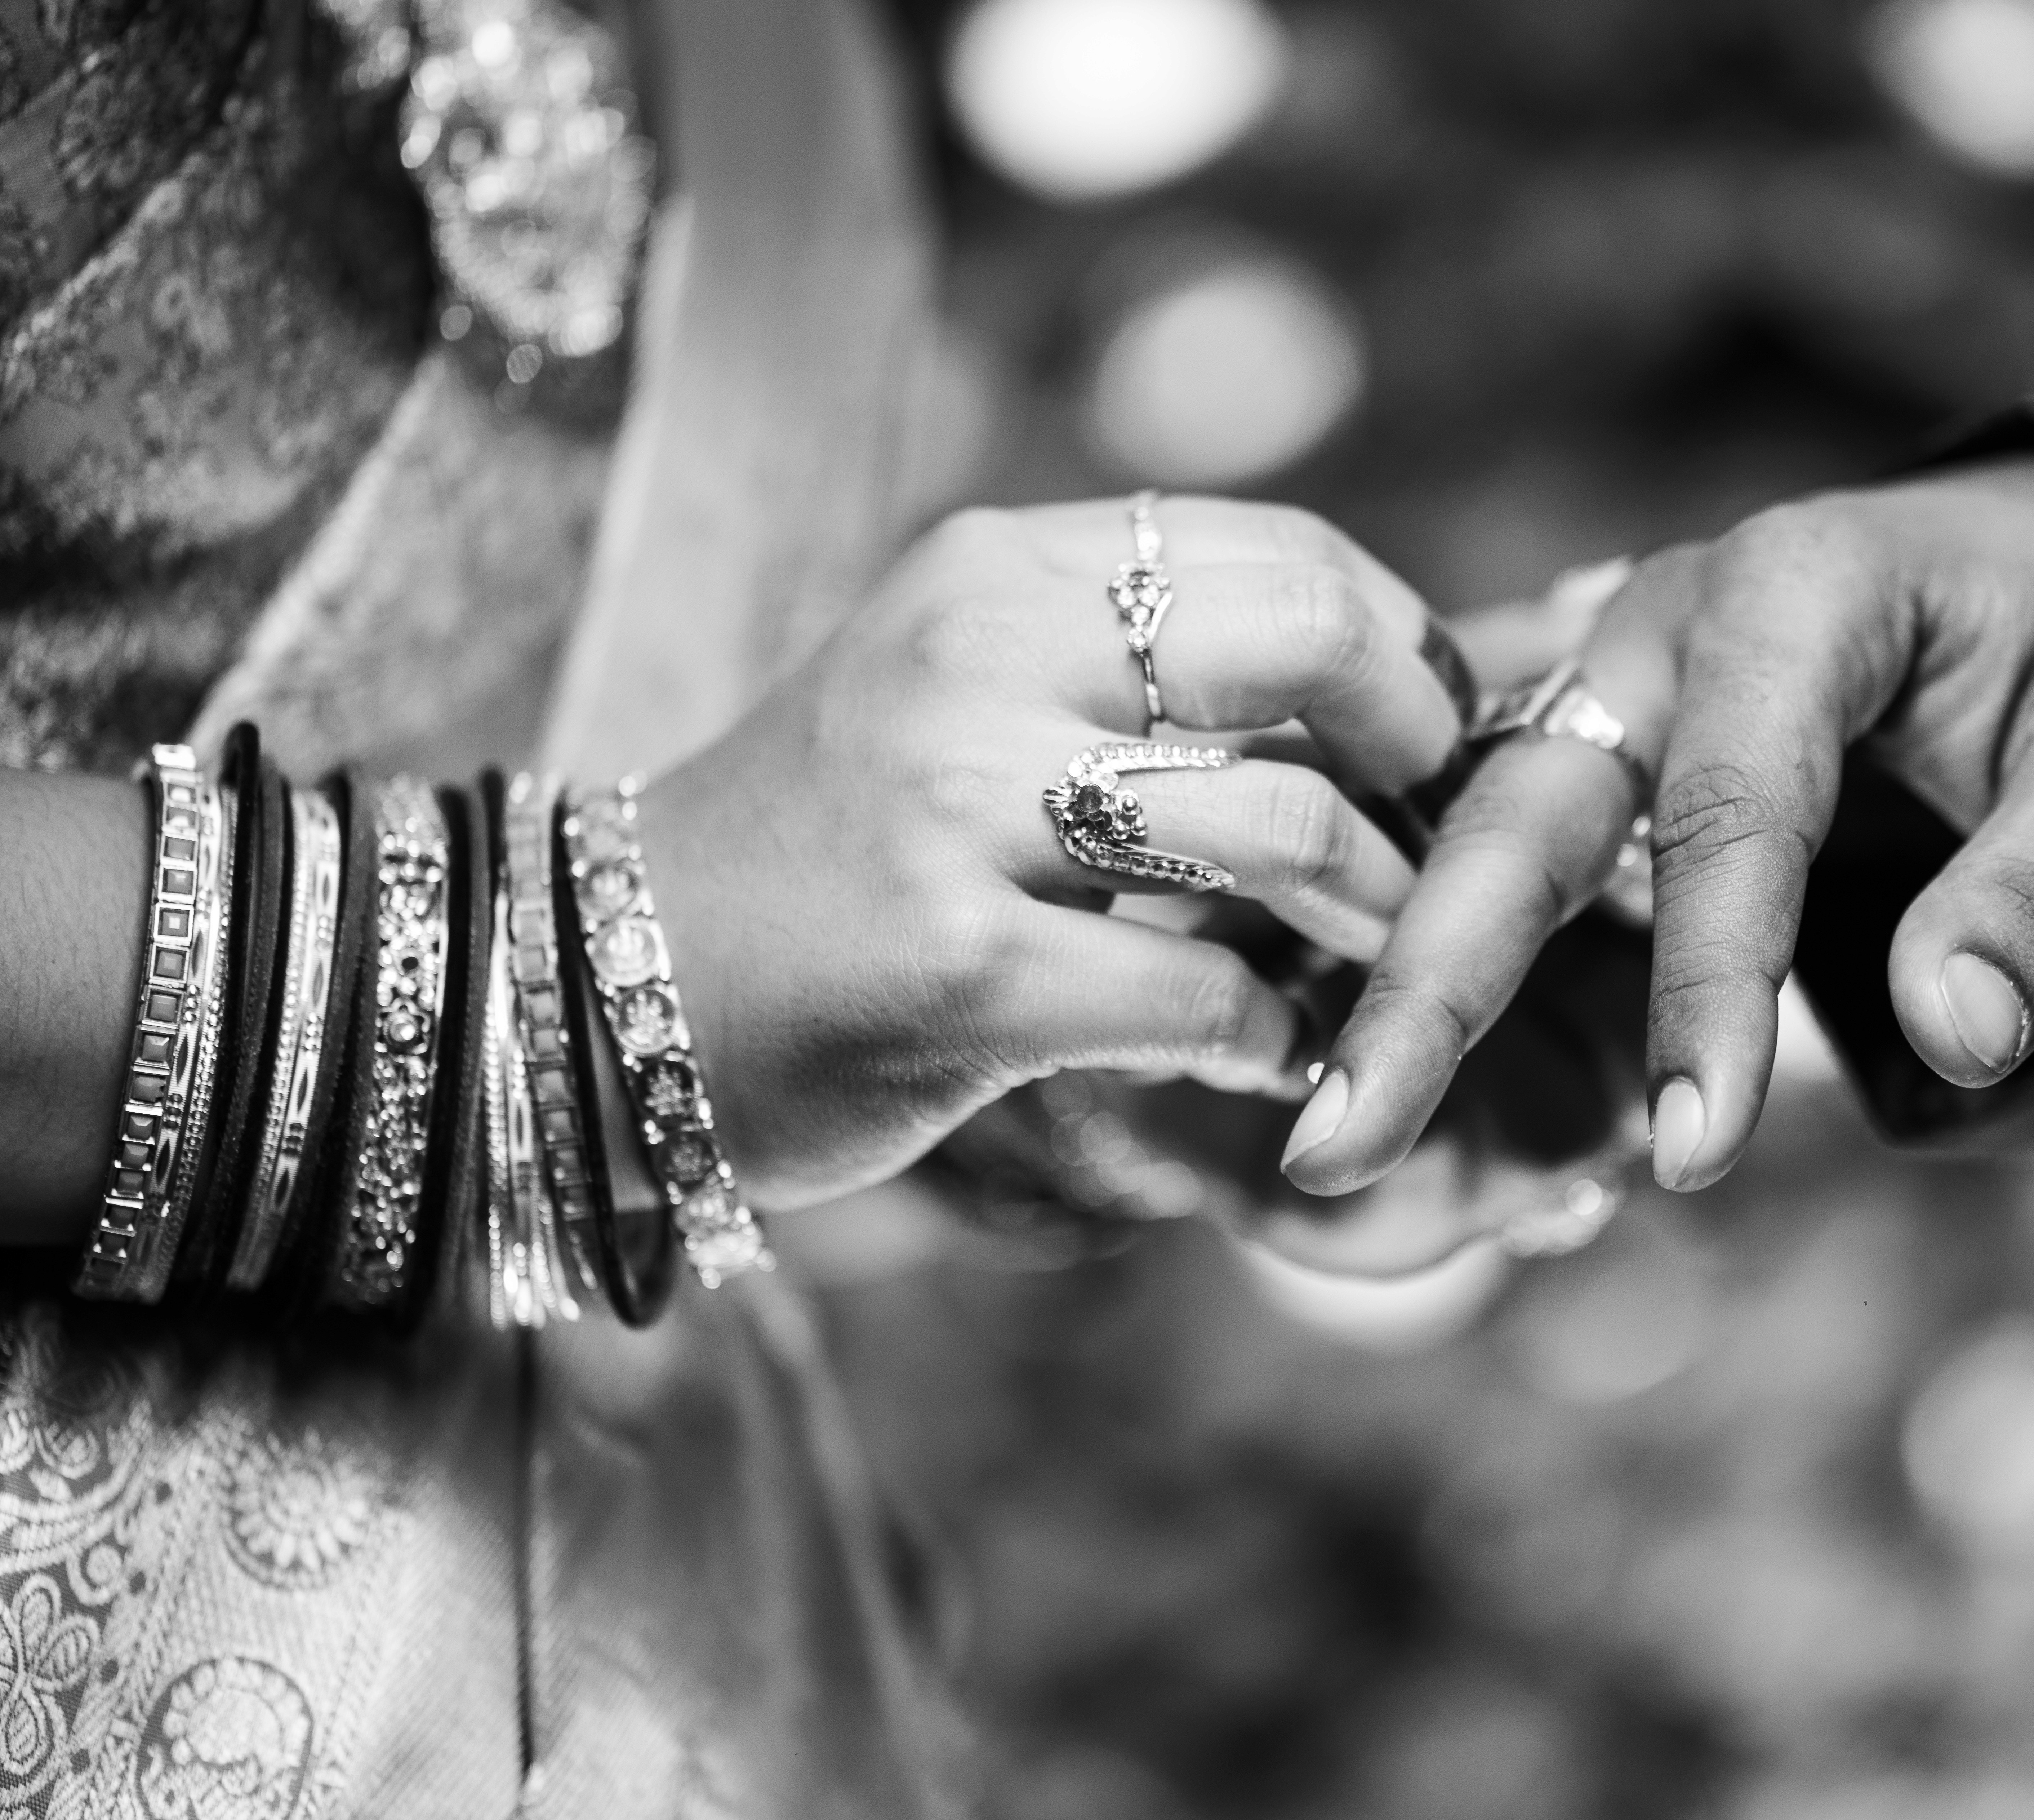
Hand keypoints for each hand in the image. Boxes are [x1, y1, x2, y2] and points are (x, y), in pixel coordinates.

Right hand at [634, 497, 1463, 1210]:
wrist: (601, 991)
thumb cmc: (825, 855)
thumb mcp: (962, 697)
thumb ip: (1126, 668)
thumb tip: (1367, 677)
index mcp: (993, 572)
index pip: (1281, 551)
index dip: (1397, 644)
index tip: (1424, 735)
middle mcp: (978, 657)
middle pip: (1313, 642)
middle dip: (1417, 744)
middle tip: (1432, 836)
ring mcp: (962, 812)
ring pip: (1285, 826)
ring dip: (1371, 913)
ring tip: (1365, 961)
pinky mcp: (962, 970)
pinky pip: (1205, 998)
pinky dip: (1266, 1037)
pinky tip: (1257, 1054)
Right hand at [1277, 456, 2033, 1195]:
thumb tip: (1954, 1037)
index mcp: (1799, 590)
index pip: (1737, 809)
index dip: (1713, 986)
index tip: (1701, 1149)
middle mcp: (1665, 624)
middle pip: (1525, 811)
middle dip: (1432, 983)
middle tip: (1341, 1143)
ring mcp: (1607, 686)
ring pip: (1472, 840)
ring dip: (1395, 988)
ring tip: (1321, 1143)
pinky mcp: (1594, 756)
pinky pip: (1497, 858)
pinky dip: (1437, 964)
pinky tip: (1375, 1081)